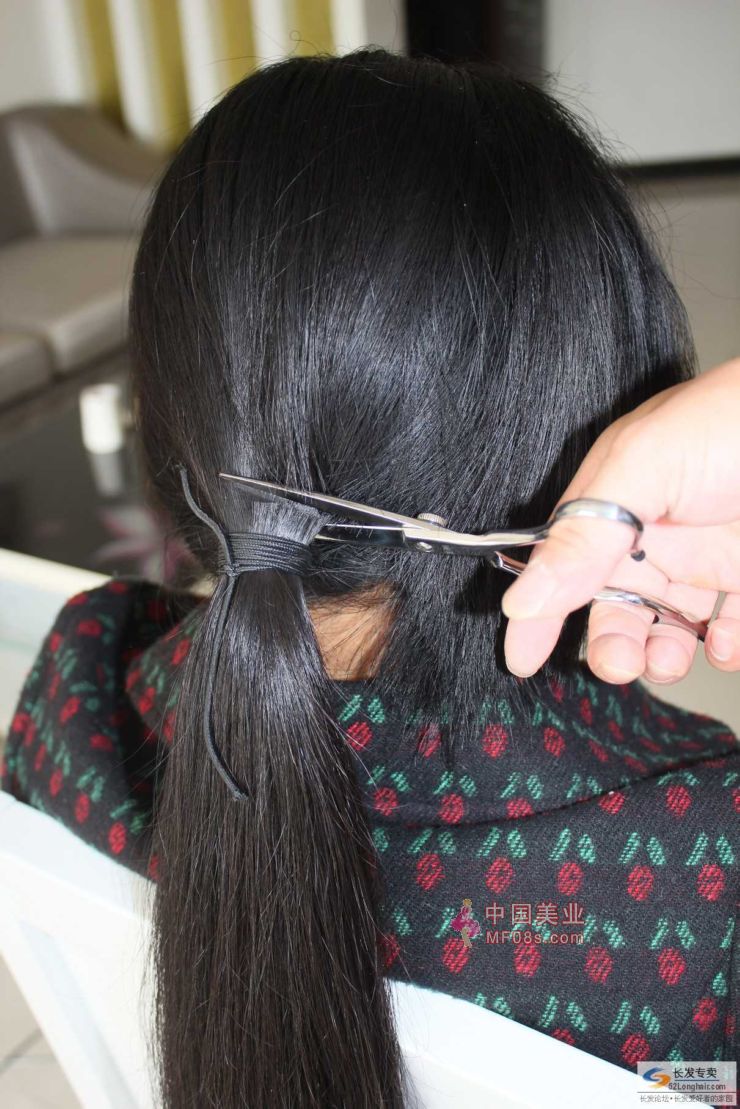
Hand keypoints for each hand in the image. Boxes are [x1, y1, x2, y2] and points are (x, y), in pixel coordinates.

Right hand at [502, 358, 739, 683]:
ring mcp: (703, 560)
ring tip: (668, 659)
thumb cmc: (730, 418)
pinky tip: (727, 642)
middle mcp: (652, 538)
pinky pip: (730, 631)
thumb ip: (586, 535)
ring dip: (661, 655)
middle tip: (621, 664)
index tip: (520, 660)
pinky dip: (726, 648)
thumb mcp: (646, 465)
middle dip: (610, 644)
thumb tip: (523, 597)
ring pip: (667, 628)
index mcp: (612, 507)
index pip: (560, 567)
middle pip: (613, 608)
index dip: (538, 614)